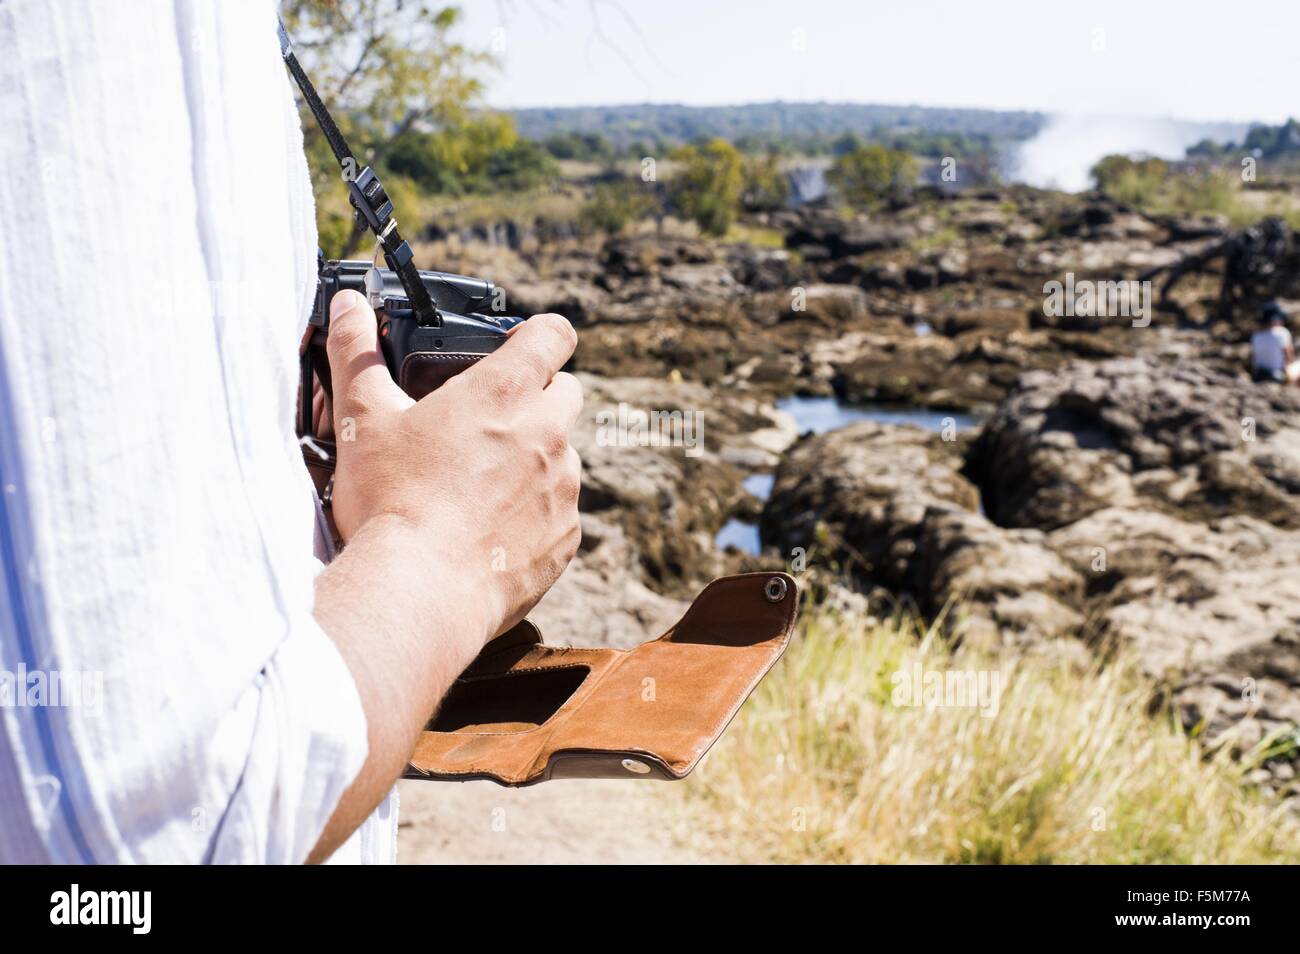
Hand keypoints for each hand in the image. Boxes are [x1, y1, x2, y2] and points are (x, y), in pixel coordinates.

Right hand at [324, 290, 582, 636]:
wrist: (420, 591)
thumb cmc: (391, 502)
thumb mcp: (361, 419)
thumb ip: (355, 352)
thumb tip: (347, 307)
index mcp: (504, 393)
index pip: (553, 335)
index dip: (541, 333)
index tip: (522, 345)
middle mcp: (547, 433)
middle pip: (566, 392)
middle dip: (538, 398)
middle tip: (490, 422)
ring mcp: (563, 487)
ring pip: (564, 455)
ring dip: (536, 459)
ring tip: (482, 485)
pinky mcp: (566, 536)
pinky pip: (562, 511)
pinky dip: (536, 513)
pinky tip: (493, 529)